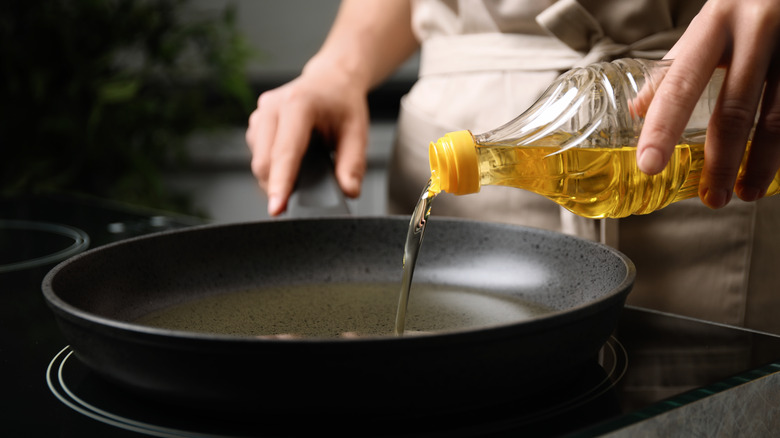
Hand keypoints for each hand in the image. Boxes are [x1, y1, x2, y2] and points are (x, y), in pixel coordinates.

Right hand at [246, 63, 368, 215]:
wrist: (331, 80)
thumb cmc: (343, 103)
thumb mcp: (357, 133)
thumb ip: (353, 165)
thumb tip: (348, 191)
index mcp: (299, 104)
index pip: (285, 153)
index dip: (281, 184)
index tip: (277, 209)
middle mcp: (273, 106)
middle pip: (264, 163)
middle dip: (280, 185)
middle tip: (305, 191)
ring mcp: (260, 113)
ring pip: (258, 161)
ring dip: (275, 175)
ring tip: (303, 165)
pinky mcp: (255, 121)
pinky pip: (257, 154)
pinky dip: (272, 165)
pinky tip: (291, 157)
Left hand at [636, 0, 779, 207]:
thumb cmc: (747, 6)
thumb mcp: (710, 25)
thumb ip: (677, 67)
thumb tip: (638, 111)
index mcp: (715, 24)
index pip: (680, 84)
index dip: (662, 128)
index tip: (648, 166)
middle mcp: (757, 30)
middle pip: (735, 110)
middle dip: (722, 161)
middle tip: (713, 197)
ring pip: (779, 118)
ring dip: (762, 164)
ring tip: (747, 192)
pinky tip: (778, 168)